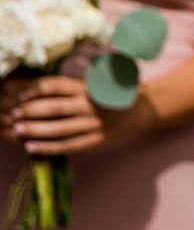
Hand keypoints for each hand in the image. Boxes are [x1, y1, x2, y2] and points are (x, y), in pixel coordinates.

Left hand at [1, 75, 155, 155]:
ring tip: (17, 129)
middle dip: (31, 111)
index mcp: (91, 88)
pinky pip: (67, 146)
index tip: (22, 95)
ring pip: (58, 129)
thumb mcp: (100, 81)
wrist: (143, 110)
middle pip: (55, 108)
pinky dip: (47, 148)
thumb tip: (38, 88)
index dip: (37, 89)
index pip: (58, 86)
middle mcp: (92, 106)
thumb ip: (74, 85)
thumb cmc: (114, 93)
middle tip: (14, 113)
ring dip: (34, 130)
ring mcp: (94, 126)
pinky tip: (31, 147)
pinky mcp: (95, 142)